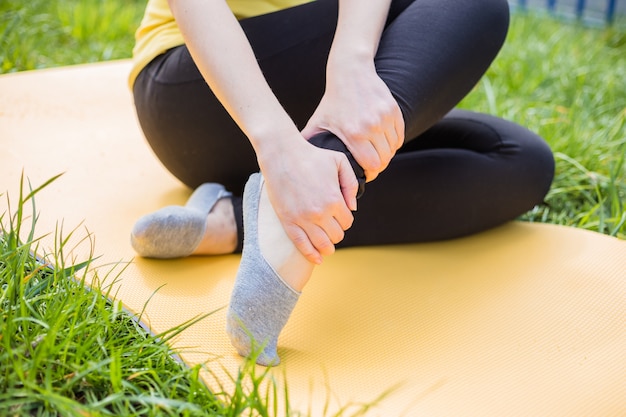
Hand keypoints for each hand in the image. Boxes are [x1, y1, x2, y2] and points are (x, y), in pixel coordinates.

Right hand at [258, 138, 358, 263]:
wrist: (282, 154)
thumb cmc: (311, 155)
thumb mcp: (340, 162)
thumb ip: (351, 184)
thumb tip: (352, 208)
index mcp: (335, 200)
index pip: (347, 222)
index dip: (345, 220)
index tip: (340, 215)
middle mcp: (320, 213)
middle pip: (336, 236)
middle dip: (336, 232)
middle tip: (332, 227)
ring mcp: (303, 219)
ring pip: (322, 244)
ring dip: (327, 247)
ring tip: (327, 246)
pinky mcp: (288, 221)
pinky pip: (302, 245)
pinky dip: (311, 254)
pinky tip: (317, 259)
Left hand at [301, 58, 404, 181]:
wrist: (350, 71)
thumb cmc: (333, 100)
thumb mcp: (318, 121)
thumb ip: (310, 141)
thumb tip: (297, 160)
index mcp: (353, 132)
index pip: (371, 164)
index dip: (370, 173)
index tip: (366, 174)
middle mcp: (371, 126)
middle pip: (384, 159)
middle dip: (379, 166)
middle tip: (372, 167)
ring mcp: (384, 117)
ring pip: (393, 148)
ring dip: (387, 154)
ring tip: (377, 154)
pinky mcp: (393, 110)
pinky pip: (399, 136)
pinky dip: (394, 143)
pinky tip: (384, 143)